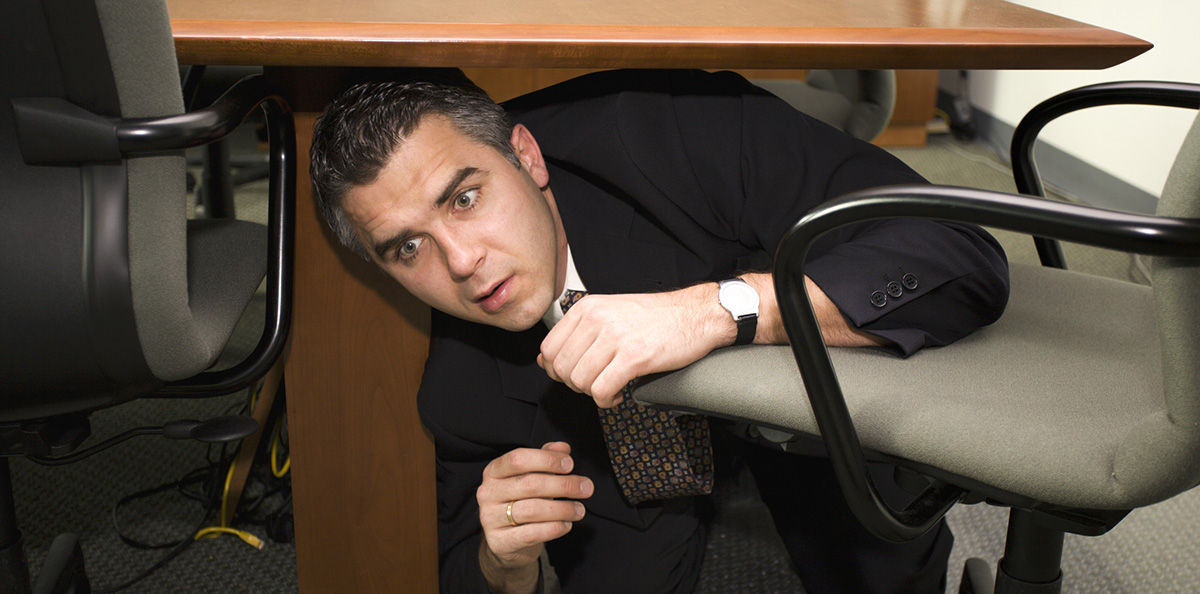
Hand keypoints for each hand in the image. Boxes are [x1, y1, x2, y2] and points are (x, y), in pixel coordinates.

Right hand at [476, 442, 593, 593]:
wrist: (507, 542)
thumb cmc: (522, 502)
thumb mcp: (532, 477)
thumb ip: (546, 460)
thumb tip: (563, 448)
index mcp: (494, 471)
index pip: (518, 459)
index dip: (547, 459)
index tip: (570, 464)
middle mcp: (487, 492)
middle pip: (530, 484)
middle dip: (563, 485)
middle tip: (586, 488)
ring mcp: (490, 518)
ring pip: (532, 510)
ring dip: (563, 509)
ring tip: (579, 510)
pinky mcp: (499, 541)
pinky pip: (531, 534)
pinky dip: (554, 528)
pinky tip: (566, 525)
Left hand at [537, 286, 728, 406]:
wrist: (695, 314)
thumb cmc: (656, 316)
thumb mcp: (609, 311)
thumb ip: (579, 331)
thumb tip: (545, 359)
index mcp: (588, 307)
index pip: (548, 348)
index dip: (555, 370)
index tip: (571, 376)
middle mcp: (597, 319)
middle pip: (562, 368)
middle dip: (574, 385)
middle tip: (593, 384)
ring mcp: (615, 337)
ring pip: (579, 381)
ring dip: (592, 393)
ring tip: (608, 389)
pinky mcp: (634, 357)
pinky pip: (602, 390)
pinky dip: (606, 400)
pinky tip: (619, 395)